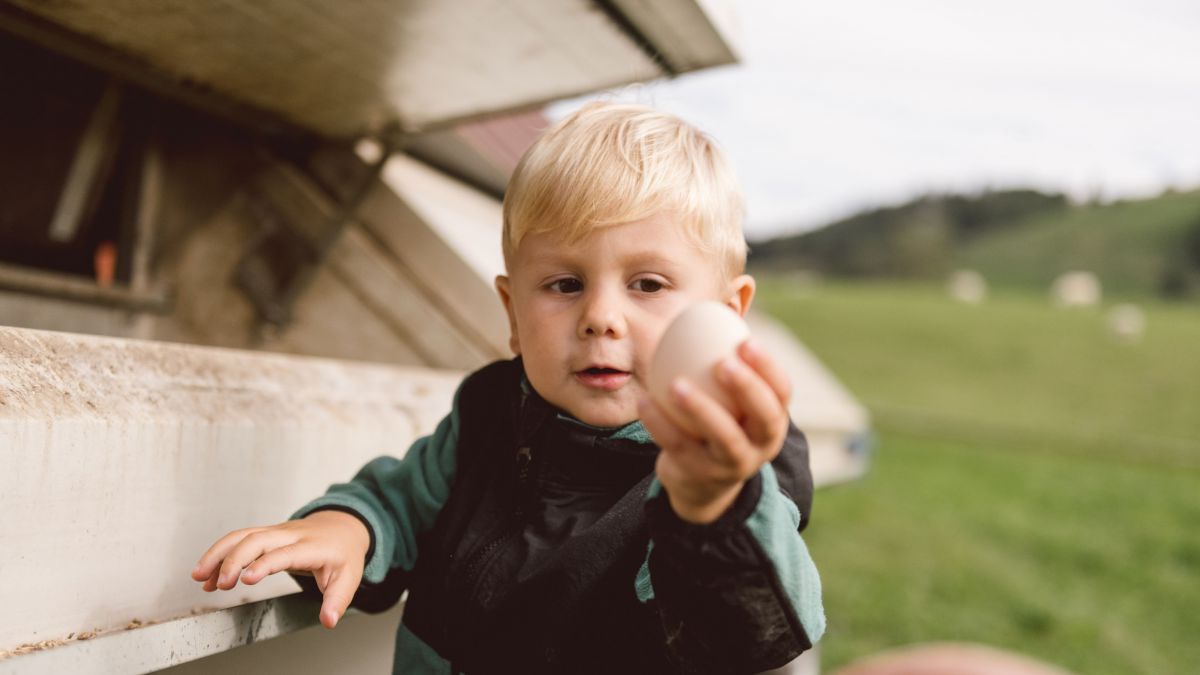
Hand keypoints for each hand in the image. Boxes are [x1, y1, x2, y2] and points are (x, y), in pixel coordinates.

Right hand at [190, 510, 369, 628]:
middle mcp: (291, 535)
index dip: (264, 564)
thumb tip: (328, 621)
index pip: (284, 553)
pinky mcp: (267, 534)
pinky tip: (208, 575)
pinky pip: (239, 539)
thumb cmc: (343, 554)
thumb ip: (337, 600)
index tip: (246, 579)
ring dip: (218, 553)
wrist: (343, 526)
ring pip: (243, 535)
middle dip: (234, 559)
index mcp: (312, 547)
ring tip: (199, 577)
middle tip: (220, 584)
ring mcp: (277, 532)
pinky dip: (220, 554)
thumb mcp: (349, 578)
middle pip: (257, 539)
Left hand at [639, 339, 790, 523]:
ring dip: (700, 408)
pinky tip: (644, 400)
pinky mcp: (701, 475)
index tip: (746, 340)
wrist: (701, 481)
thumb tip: (721, 304)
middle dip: (747, 389)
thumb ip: (729, 359)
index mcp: (772, 419)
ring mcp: (732, 464)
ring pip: (723, 438)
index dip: (768, 367)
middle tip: (723, 363)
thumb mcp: (730, 398)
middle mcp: (761, 444)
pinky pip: (680, 447)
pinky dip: (661, 423)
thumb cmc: (719, 419)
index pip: (782, 391)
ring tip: (676, 384)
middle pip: (763, 417)